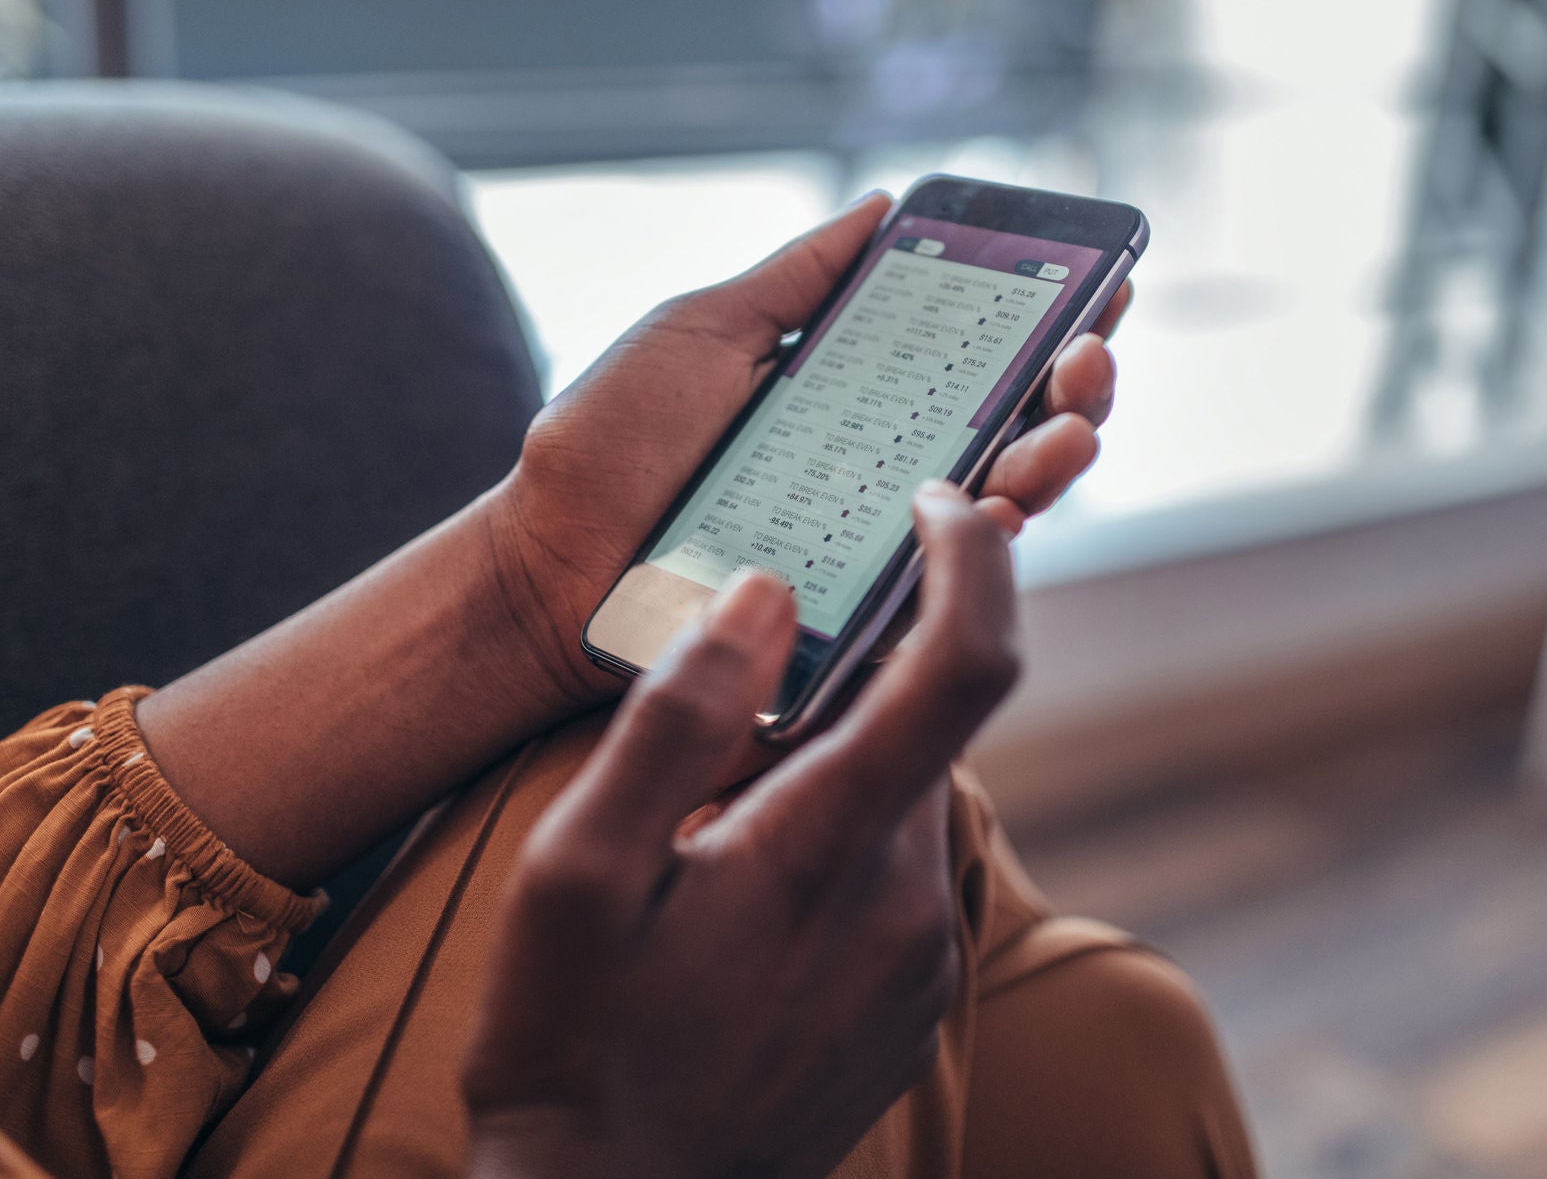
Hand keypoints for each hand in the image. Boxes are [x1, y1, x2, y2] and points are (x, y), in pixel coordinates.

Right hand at [465, 483, 1016, 1178]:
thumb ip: (674, 722)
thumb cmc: (572, 1042)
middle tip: (748, 683)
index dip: (974, 562)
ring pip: (913, 796)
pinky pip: (903, 872)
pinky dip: (849, 835)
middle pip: (933, 725)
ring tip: (721, 814)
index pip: (968, 665)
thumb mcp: (575, 874)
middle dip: (865, 672)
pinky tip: (748, 890)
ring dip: (845, 762)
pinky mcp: (911, 1003)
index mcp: (830, 846)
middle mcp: (909, 900)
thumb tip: (764, 595)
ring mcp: (920, 961)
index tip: (937, 505)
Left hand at [487, 192, 1131, 720]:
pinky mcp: (855, 617)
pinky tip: (1004, 496)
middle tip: (1089, 349)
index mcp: (856, 401)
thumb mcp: (705, 331)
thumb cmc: (607, 447)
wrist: (540, 564)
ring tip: (1070, 417)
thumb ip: (797, 278)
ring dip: (1059, 452)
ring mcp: (873, 547)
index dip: (1049, 321)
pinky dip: (988, 539)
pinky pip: (945, 586)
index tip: (1098, 280)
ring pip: (1004, 504)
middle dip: (1077, 383)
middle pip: (1015, 428)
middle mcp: (882, 473)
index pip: (977, 358)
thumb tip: (884, 204)